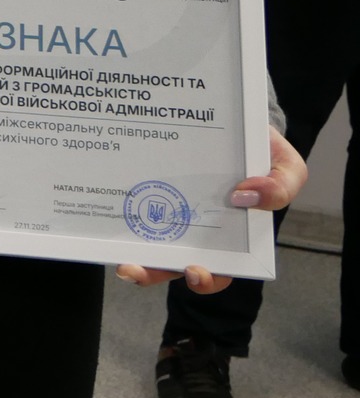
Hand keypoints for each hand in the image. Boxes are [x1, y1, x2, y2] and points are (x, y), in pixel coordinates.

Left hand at [117, 126, 307, 293]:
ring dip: (131, 253)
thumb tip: (247, 197)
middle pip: (171, 262)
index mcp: (230, 235)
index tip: (193, 271)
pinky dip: (121, 210)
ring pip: (147, 240)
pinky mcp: (150, 186)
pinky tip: (111, 208)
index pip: (218, 269)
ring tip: (119, 258)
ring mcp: (169, 208)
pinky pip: (133, 202)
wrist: (235, 118)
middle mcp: (195, 228)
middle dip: (152, 272)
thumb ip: (280, 187)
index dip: (205, 278)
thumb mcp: (286, 168)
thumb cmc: (262, 152)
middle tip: (135, 270)